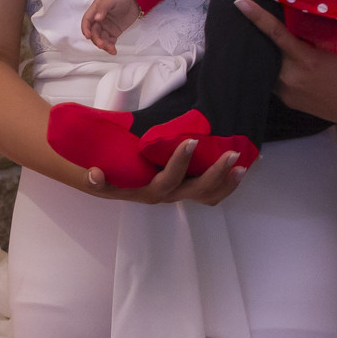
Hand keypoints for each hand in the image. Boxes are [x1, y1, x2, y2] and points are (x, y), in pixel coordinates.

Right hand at [81, 0, 143, 54]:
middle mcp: (99, 20)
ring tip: (110, 49)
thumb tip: (97, 18)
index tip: (88, 36)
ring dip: (104, 45)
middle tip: (102, 44)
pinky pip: (110, 41)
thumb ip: (103, 8)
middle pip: (94, 32)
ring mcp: (107, 26)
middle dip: (96, 39)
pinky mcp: (115, 31)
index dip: (86, 29)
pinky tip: (113, 51)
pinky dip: (111, 47)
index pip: (87, 21)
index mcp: (95, 10)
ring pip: (101, 38)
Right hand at [85, 137, 246, 205]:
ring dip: (226, 183)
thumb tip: (94, 175)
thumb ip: (94, 180)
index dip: (180, 163)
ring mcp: (176, 193)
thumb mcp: (94, 175)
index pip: (167, 179)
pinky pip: (209, 194)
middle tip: (232, 153)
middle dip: (215, 173)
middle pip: (196, 191)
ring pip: (207, 196)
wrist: (102, 178)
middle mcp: (164, 195)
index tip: (190, 142)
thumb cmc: (103, 170)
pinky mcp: (184, 188)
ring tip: (243, 165)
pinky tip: (238, 169)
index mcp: (146, 190)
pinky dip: (224, 184)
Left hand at [236, 0, 336, 130]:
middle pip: (263, 53)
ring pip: (265, 69)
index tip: (239, 2)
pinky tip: (274, 63)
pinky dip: (272, 70)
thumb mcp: (335, 49)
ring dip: (263, 57)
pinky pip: (272, 81)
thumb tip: (289, 21)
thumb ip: (309, 37)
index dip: (257, 17)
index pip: (276, 34)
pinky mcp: (287, 102)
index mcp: (306, 60)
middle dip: (253, 38)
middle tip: (245, 22)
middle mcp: (291, 78)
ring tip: (257, 42)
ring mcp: (286, 92)